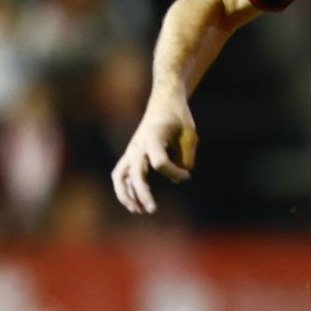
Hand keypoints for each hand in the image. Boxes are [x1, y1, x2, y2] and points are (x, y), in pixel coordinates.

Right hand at [111, 92, 197, 213]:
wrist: (164, 100)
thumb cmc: (179, 116)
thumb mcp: (190, 133)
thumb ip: (186, 156)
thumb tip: (178, 178)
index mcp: (154, 135)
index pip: (160, 162)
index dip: (174, 172)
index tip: (187, 174)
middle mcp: (139, 144)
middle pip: (136, 173)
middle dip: (142, 194)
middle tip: (152, 210)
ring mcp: (132, 149)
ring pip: (121, 176)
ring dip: (126, 194)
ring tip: (138, 210)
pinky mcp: (131, 154)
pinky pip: (122, 174)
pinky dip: (125, 189)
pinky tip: (134, 203)